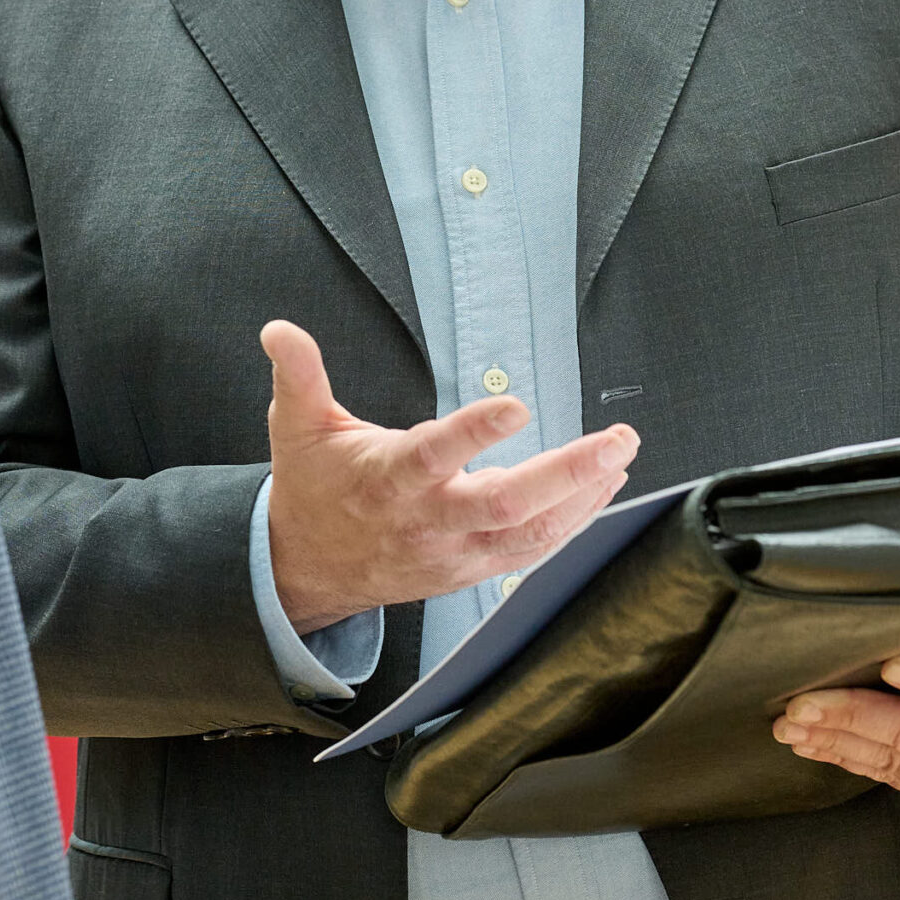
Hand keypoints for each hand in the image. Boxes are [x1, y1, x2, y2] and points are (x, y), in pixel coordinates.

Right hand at [260, 318, 638, 634]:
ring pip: (530, 533)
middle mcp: (426, 521)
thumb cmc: (313, 489)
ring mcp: (454, 552)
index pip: (433, 456)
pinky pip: (533, 551)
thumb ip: (298, 374)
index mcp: (386, 481)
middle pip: (504, 504)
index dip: (474, 433)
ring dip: (584, 498)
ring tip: (621, 456)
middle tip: (615, 441)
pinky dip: (575, 522)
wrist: (308, 570)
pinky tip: (605, 489)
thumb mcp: (296, 427)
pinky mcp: (472, 569)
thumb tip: (277, 329)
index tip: (516, 405)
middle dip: (566, 474)